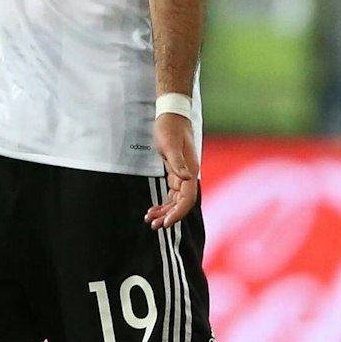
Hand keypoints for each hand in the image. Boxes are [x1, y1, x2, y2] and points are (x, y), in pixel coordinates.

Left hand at [146, 112, 199, 229]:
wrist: (171, 115)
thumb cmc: (170, 128)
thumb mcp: (170, 145)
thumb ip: (178, 163)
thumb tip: (186, 178)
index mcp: (191, 171)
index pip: (187, 199)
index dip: (177, 213)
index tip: (165, 223)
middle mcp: (188, 176)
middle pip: (181, 203)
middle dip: (168, 216)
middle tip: (153, 225)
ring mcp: (182, 175)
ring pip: (175, 200)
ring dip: (164, 211)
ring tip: (149, 220)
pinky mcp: (175, 172)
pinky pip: (171, 194)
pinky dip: (163, 203)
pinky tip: (153, 209)